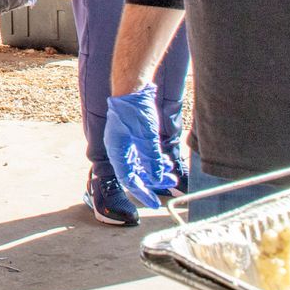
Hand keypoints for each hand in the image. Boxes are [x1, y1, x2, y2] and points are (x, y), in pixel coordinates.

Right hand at [105, 85, 178, 207]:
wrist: (133, 86)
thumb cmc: (135, 108)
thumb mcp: (146, 135)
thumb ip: (151, 157)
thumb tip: (157, 177)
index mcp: (116, 150)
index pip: (128, 178)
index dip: (141, 192)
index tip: (154, 203)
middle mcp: (120, 149)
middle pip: (135, 173)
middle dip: (154, 180)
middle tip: (172, 183)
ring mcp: (126, 142)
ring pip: (141, 164)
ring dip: (157, 170)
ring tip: (172, 172)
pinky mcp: (134, 136)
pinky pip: (144, 155)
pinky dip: (155, 160)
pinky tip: (167, 161)